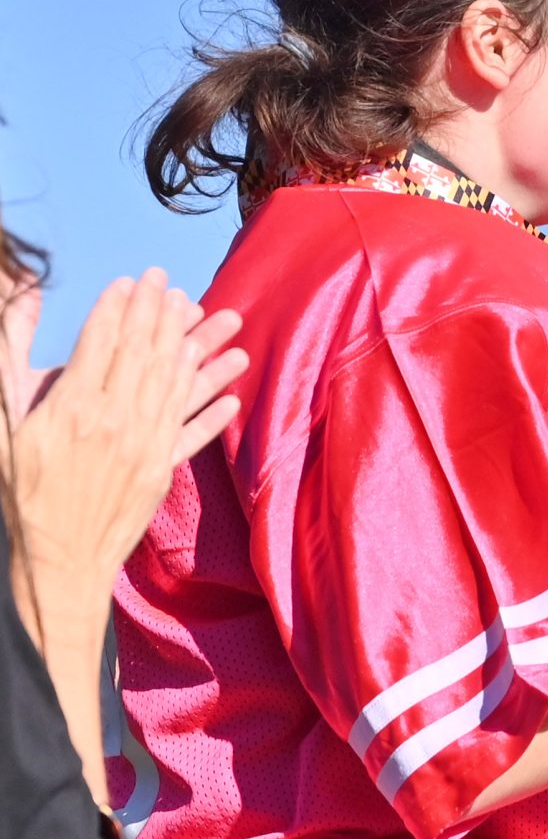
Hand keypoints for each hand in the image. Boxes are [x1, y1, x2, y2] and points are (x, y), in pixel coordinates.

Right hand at [10, 271, 246, 609]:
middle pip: (145, 355)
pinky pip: (194, 434)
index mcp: (73, 406)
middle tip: (170, 282)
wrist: (57, 557)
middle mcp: (117, 422)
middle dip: (159, 314)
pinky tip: (234, 389)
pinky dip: (214, 409)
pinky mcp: (162, 471)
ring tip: (224, 318)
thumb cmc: (20, 488)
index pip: (102, 342)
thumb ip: (9, 355)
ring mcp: (146, 447)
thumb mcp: (0, 417)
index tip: (131, 281)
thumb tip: (24, 299)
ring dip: (203, 350)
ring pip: (178, 386)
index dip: (118, 308)